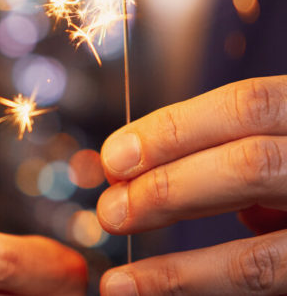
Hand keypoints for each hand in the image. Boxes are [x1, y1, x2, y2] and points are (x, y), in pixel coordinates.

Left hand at [97, 76, 286, 294]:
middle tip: (110, 212)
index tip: (114, 156)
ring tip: (124, 284)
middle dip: (168, 190)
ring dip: (183, 273)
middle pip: (251, 166)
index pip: (247, 105)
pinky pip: (274, 285)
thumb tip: (176, 181)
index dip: (173, 129)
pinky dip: (216, 293)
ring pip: (266, 257)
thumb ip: (262, 153)